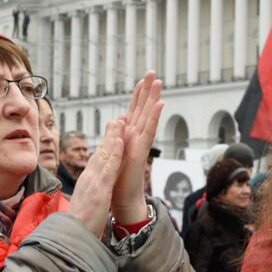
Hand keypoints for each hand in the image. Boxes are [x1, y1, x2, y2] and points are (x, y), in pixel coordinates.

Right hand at [67, 118, 122, 237]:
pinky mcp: (99, 190)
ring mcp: (93, 183)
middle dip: (109, 136)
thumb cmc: (80, 225)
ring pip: (104, 155)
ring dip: (113, 138)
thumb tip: (91, 194)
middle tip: (117, 120)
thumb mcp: (85, 206)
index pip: (96, 161)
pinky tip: (120, 142)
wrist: (72, 237)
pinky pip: (109, 168)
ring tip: (121, 122)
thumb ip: (89, 196)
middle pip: (100, 153)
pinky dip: (115, 154)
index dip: (105, 146)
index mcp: (86, 183)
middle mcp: (88, 179)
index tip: (111, 135)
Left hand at [109, 73, 164, 224]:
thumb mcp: (113, 152)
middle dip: (147, 91)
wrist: (123, 198)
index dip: (137, 96)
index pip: (133, 111)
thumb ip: (115, 135)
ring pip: (148, 116)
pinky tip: (159, 104)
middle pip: (143, 109)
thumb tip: (117, 119)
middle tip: (153, 72)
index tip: (141, 80)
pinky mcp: (141, 152)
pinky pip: (149, 132)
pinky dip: (154, 118)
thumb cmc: (118, 179)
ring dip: (153, 98)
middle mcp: (136, 137)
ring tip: (159, 82)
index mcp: (128, 136)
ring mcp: (140, 143)